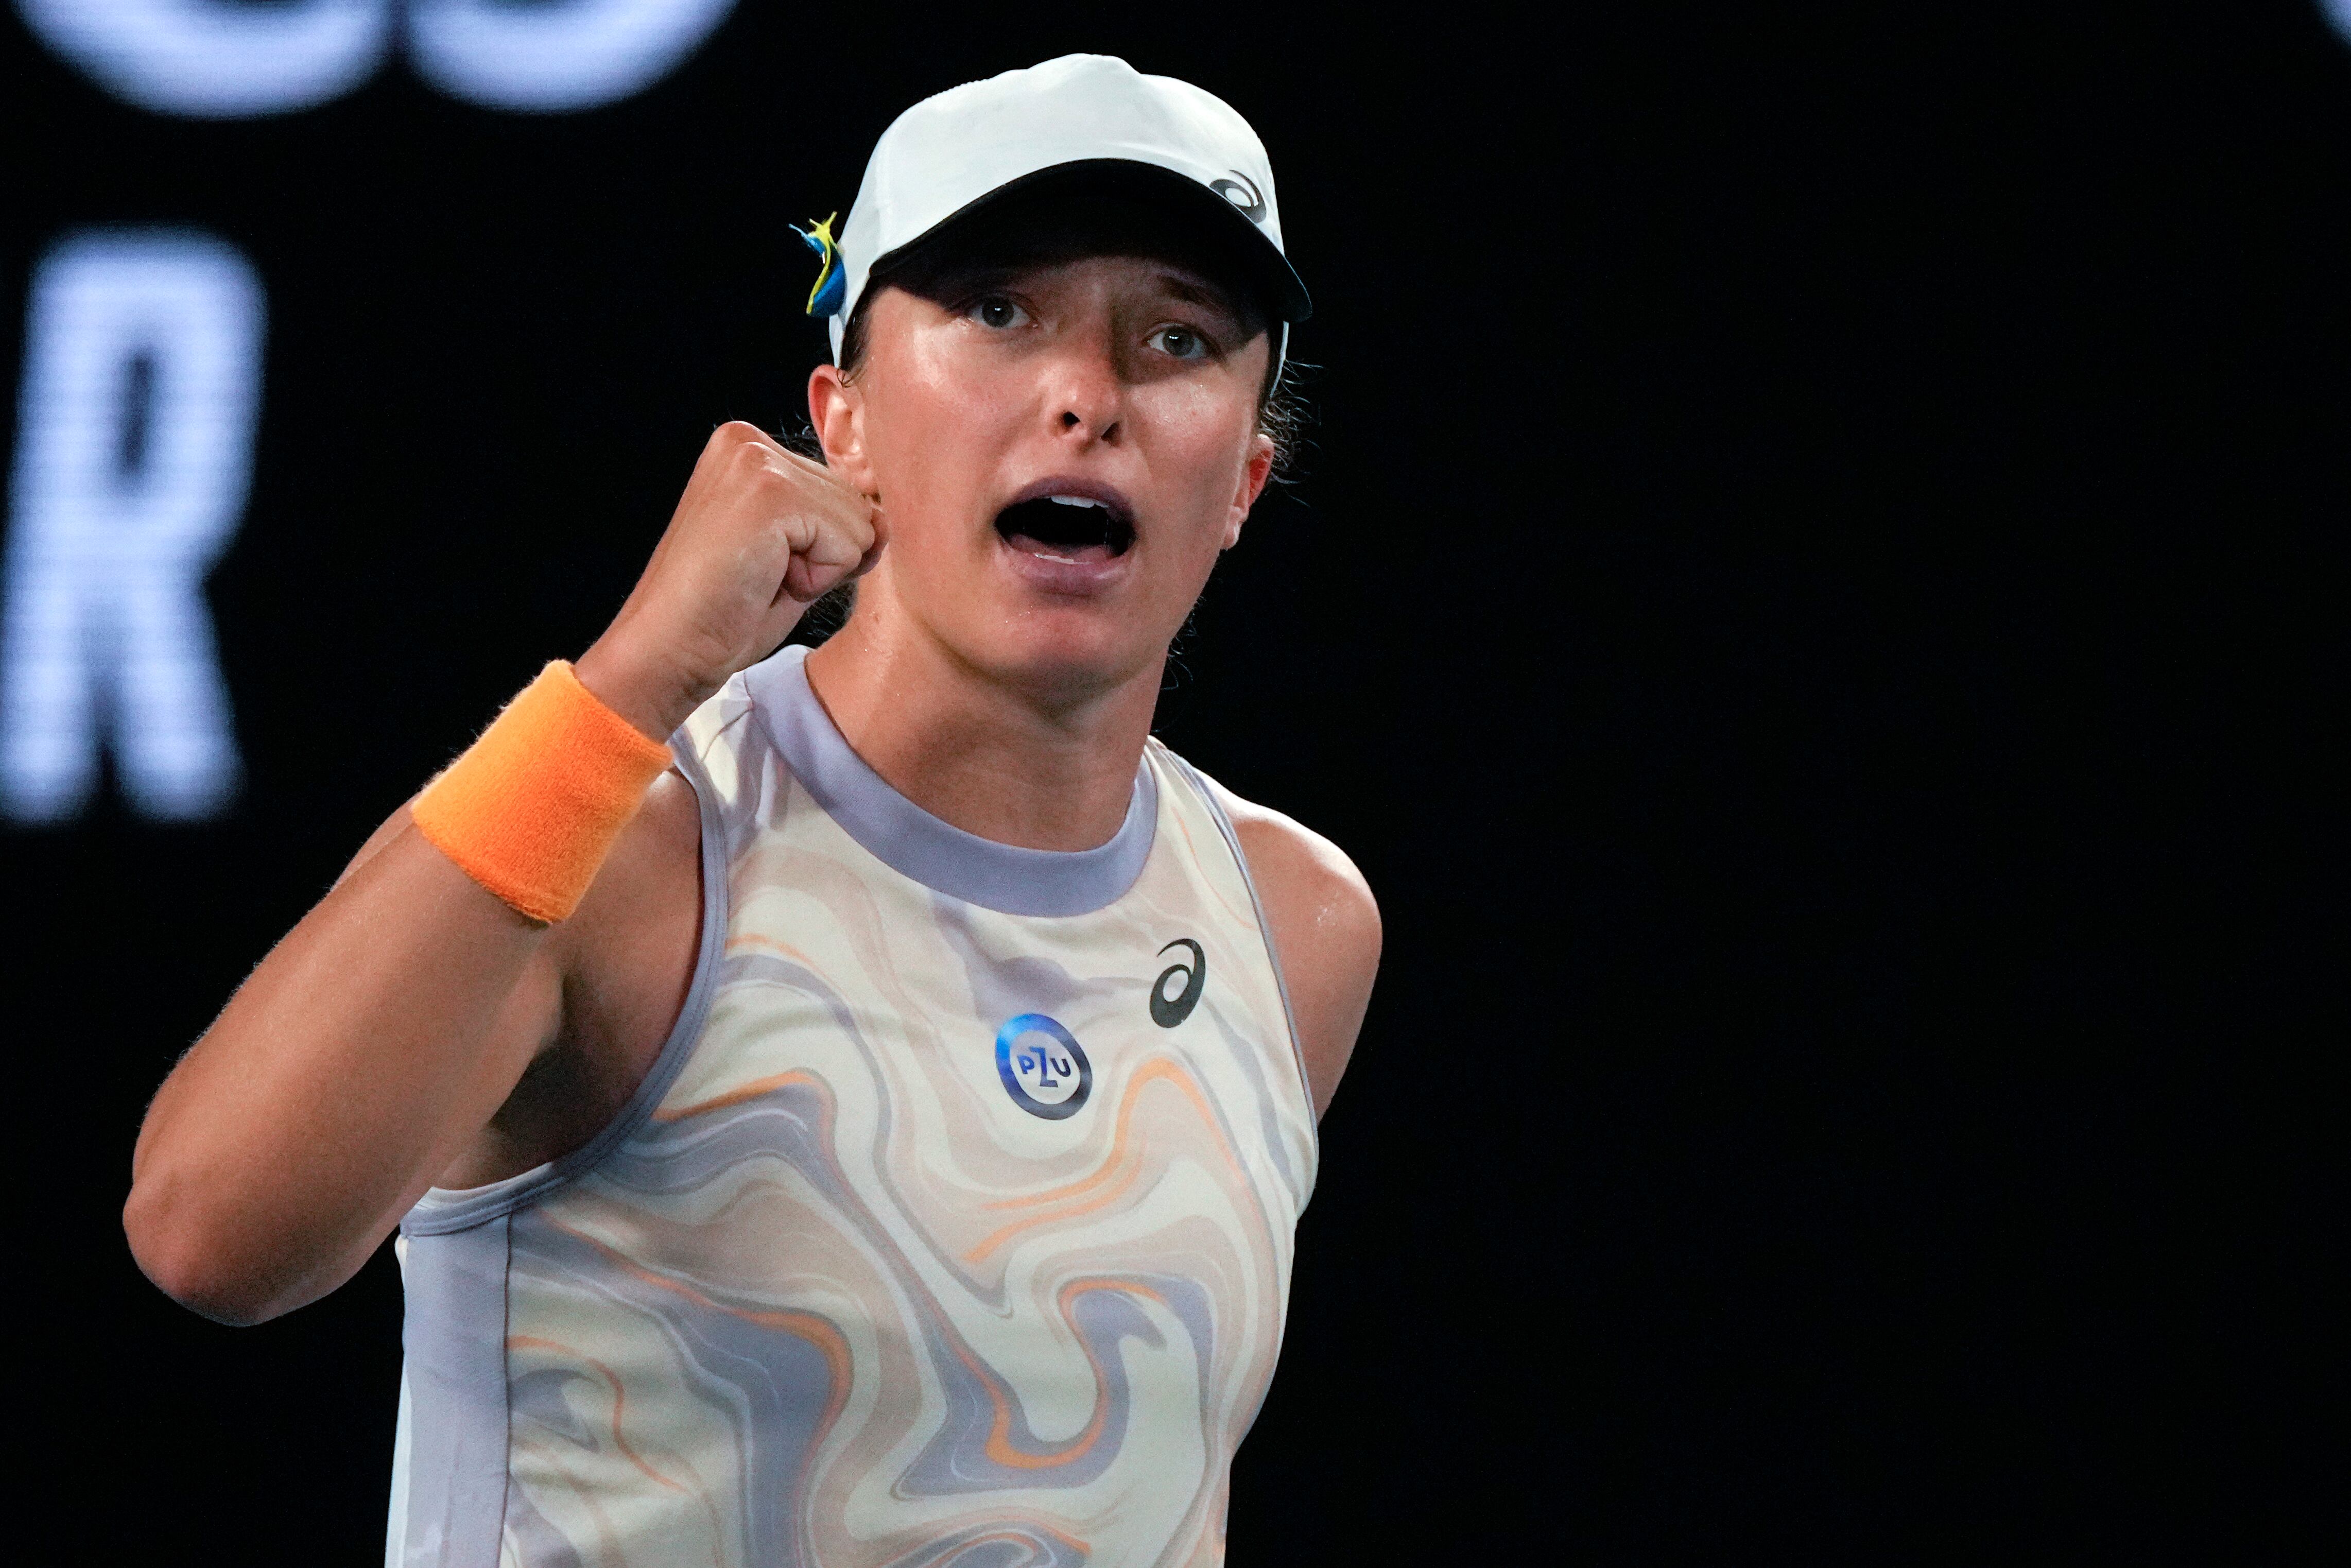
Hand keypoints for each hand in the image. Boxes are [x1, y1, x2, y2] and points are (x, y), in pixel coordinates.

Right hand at [577, 422, 881, 737]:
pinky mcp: (769, 494)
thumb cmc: (723, 613)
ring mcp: (756, 463)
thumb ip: (838, 525)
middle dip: (823, 554)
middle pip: (855, 503)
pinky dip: (817, 577)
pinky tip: (765, 580)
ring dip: (820, 568)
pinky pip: (848, 543)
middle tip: (761, 574)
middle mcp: (748, 441)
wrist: (668, 650)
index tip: (763, 564)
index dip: (820, 545)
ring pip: (858, 524)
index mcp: (747, 447)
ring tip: (760, 576)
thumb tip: (887, 519)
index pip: (842, 491)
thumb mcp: (793, 555)